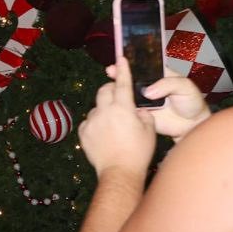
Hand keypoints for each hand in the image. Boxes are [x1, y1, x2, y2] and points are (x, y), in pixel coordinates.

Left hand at [79, 57, 156, 176]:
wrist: (119, 173)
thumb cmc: (138, 152)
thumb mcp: (149, 131)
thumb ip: (143, 115)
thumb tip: (137, 110)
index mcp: (122, 108)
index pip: (122, 84)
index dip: (123, 70)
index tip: (121, 58)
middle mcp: (104, 111)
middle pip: (104, 91)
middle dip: (111, 90)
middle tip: (119, 98)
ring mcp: (91, 122)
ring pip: (96, 107)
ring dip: (104, 110)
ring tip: (114, 125)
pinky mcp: (82, 133)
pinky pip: (89, 122)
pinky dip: (96, 124)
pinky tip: (104, 135)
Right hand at [113, 68, 209, 140]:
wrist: (192, 124)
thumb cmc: (191, 101)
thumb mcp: (185, 86)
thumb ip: (169, 84)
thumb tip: (148, 91)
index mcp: (159, 74)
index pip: (143, 65)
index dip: (131, 62)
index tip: (121, 59)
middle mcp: (149, 84)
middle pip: (131, 76)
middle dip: (120, 72)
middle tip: (112, 70)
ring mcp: (143, 98)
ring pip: (127, 91)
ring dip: (117, 88)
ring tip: (110, 85)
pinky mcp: (141, 111)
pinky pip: (129, 107)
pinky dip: (121, 104)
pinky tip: (114, 102)